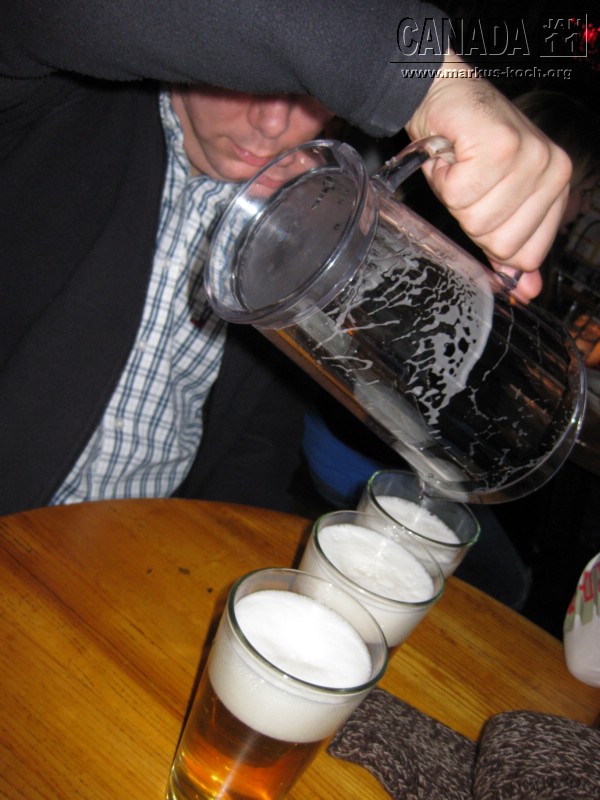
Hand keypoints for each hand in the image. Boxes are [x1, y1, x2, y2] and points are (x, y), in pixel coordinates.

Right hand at [406, 52, 571, 300]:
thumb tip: (525, 292)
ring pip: (477, 219)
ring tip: (460, 166)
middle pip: (500, 242)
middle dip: (470, 216)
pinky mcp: (500, 146)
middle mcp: (552, 171)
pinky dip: (442, 177)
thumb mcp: (493, 205)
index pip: (526, 254)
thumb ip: (510, 248)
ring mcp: (530, 157)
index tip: (483, 205)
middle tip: (469, 181)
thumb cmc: (466, 149)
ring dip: (454, 195)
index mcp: (558, 187)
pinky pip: (460, 194)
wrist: (444, 95)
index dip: (491, 238)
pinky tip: (451, 155)